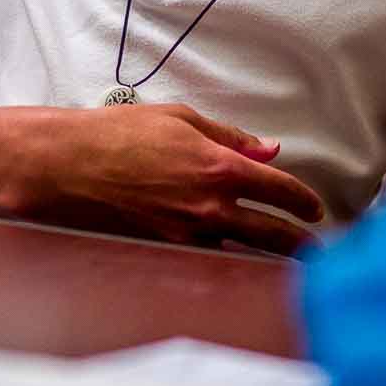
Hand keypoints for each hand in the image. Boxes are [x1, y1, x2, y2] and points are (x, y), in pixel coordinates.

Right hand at [13, 103, 327, 254]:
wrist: (69, 166)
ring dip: (269, 259)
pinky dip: (229, 261)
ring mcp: (187, 233)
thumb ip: (231, 137)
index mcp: (219, 168)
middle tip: (316, 251)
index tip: (315, 209)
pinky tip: (240, 264)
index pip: (279, 190)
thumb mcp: (182, 120)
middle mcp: (209, 207)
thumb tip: (269, 150)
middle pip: (271, 234)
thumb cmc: (120, 134)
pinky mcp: (165, 247)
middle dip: (299, 244)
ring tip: (289, 265)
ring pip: (242, 252)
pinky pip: (208, 256)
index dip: (304, 202)